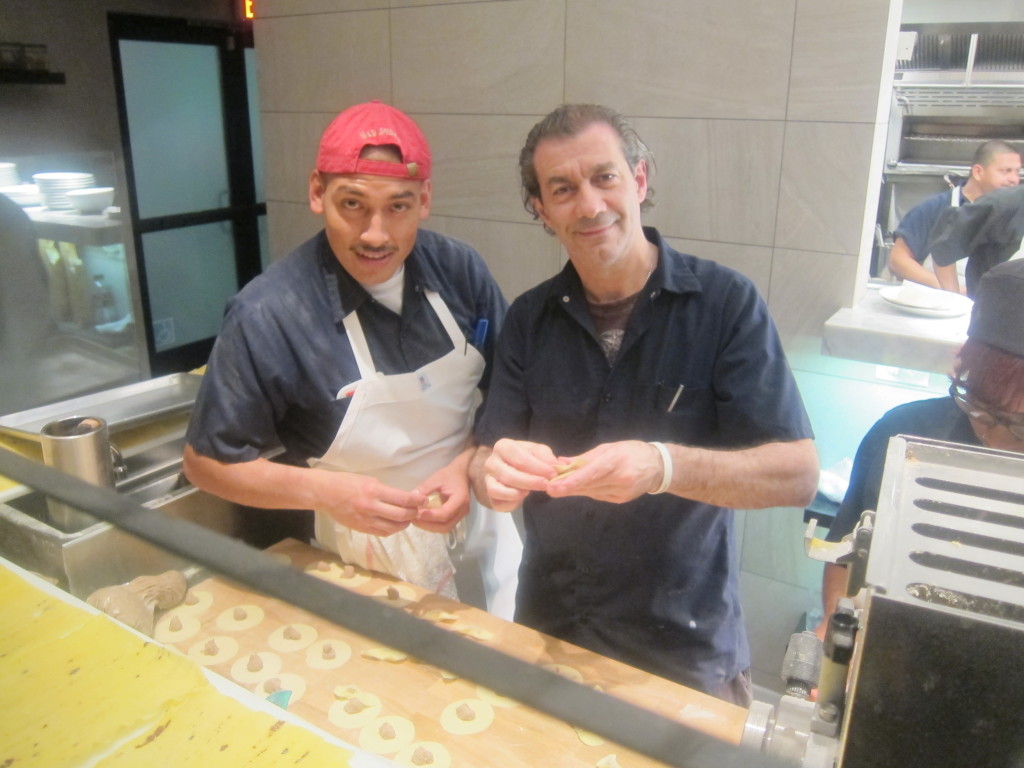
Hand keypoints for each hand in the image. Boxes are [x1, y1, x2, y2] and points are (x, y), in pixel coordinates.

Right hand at [313, 470, 421, 536]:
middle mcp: (371, 507)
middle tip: (418, 510)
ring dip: (404, 523)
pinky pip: (382, 533)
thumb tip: (402, 498)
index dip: (416, 501)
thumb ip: (385, 491)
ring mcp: (366, 520)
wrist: (324, 493)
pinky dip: (392, 530)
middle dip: (413, 513)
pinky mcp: (361, 529)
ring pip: (393, 527)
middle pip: (401, 515)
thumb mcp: (368, 480)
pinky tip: (395, 524)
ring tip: (408, 518)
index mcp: (374, 491)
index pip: (402, 499)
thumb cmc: (346, 482)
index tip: (423, 500)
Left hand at [413, 454, 472, 533]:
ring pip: (445, 528)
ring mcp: (460, 515)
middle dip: (428, 525)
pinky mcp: (456, 517)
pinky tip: (423, 519)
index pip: (445, 513)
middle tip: (414, 519)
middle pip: (445, 526)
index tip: (417, 513)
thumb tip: (411, 497)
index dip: (430, 516)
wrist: (462, 474)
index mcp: (460, 499)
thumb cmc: (450, 475)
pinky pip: (445, 525)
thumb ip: (425, 488)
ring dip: (430, 527)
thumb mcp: (436, 478)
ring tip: (416, 520)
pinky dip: (433, 525)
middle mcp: (462, 510)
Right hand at [480, 438, 558, 511]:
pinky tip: (522, 496)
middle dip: (531, 481)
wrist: (511, 468)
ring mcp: (488, 479)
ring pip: (499, 490)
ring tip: (530, 490)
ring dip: (519, 492)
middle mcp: (491, 462)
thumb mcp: (537, 452)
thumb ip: (546, 457)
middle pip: (509, 475)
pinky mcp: (490, 495)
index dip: (538, 467)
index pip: (520, 458)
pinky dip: (512, 502)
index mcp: (503, 447)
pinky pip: (498, 502)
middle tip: (546, 484)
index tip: (553, 474)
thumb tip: (555, 465)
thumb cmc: (525, 458)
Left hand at [546, 441, 663, 502]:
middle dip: (568, 488)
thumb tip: (563, 463)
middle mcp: (620, 478)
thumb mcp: (609, 447)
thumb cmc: (632, 451)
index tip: (555, 486)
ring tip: (558, 488)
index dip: (572, 481)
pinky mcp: (621, 500)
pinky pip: (598, 496)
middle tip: (550, 489)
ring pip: (592, 492)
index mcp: (616, 460)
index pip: (591, 473)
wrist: (658, 466)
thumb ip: (586, 457)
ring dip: (575, 490)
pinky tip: (579, 488)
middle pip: (589, 485)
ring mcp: (621, 491)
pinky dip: (587, 491)